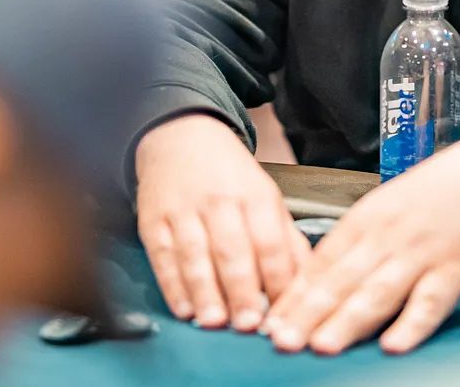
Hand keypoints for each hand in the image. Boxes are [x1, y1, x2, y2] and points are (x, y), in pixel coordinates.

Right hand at [135, 114, 311, 331]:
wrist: (180, 136)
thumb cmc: (228, 174)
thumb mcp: (265, 196)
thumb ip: (285, 240)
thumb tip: (305, 280)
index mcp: (255, 195)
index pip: (270, 241)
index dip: (276, 278)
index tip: (282, 311)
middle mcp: (220, 202)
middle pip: (232, 250)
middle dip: (241, 290)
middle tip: (248, 324)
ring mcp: (184, 211)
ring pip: (195, 256)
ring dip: (205, 293)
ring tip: (215, 322)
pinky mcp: (153, 221)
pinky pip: (163, 256)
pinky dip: (172, 285)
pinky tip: (184, 308)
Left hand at [263, 131, 459, 354]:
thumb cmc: (435, 196)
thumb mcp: (386, 209)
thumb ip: (355, 246)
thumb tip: (315, 285)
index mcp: (367, 220)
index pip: (323, 262)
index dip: (295, 295)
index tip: (271, 322)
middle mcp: (388, 237)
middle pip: (342, 281)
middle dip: (309, 314)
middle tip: (282, 341)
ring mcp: (421, 254)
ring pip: (378, 292)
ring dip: (348, 321)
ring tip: (323, 345)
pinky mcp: (455, 270)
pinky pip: (431, 302)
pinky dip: (412, 324)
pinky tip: (393, 345)